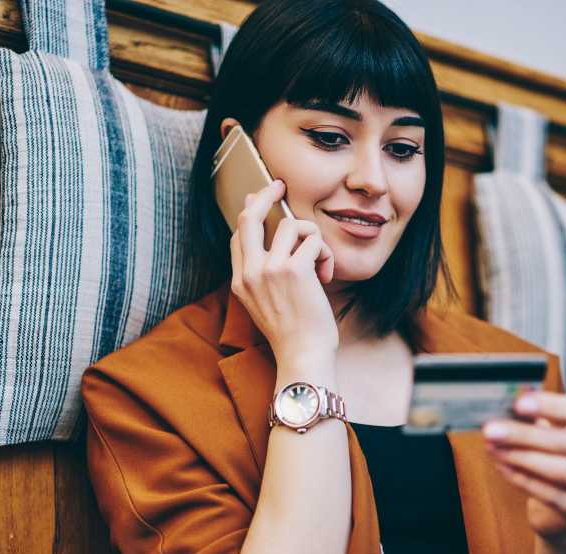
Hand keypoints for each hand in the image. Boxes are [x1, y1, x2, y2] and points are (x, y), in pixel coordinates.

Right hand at [229, 179, 338, 362]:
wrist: (302, 356)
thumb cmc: (293, 334)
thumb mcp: (267, 304)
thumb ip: (265, 275)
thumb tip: (273, 241)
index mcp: (241, 281)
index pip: (239, 235)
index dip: (250, 212)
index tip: (261, 198)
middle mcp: (251, 272)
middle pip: (250, 217)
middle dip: (265, 194)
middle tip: (280, 185)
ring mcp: (270, 270)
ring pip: (293, 225)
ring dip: (314, 239)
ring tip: (320, 265)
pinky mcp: (294, 270)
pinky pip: (313, 240)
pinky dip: (325, 254)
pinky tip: (326, 275)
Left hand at [481, 392, 565, 542]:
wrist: (562, 510)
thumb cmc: (555, 461)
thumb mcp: (549, 436)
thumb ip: (534, 419)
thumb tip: (508, 404)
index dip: (552, 405)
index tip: (518, 404)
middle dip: (525, 435)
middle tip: (492, 430)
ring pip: (562, 471)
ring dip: (522, 458)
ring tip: (494, 449)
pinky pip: (553, 496)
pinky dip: (524, 480)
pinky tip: (503, 467)